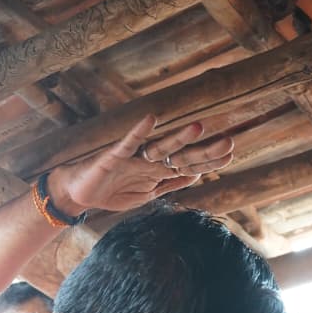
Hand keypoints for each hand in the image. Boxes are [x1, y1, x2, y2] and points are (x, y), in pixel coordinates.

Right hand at [48, 115, 232, 213]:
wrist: (79, 194)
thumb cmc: (112, 191)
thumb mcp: (146, 194)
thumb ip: (169, 183)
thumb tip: (195, 175)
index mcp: (158, 172)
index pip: (188, 165)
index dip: (208, 161)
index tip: (231, 154)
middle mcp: (149, 161)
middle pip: (181, 155)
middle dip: (204, 151)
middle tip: (229, 142)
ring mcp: (133, 158)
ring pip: (160, 147)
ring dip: (178, 139)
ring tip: (198, 128)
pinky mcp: (113, 157)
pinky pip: (127, 143)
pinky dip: (138, 132)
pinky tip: (151, 119)